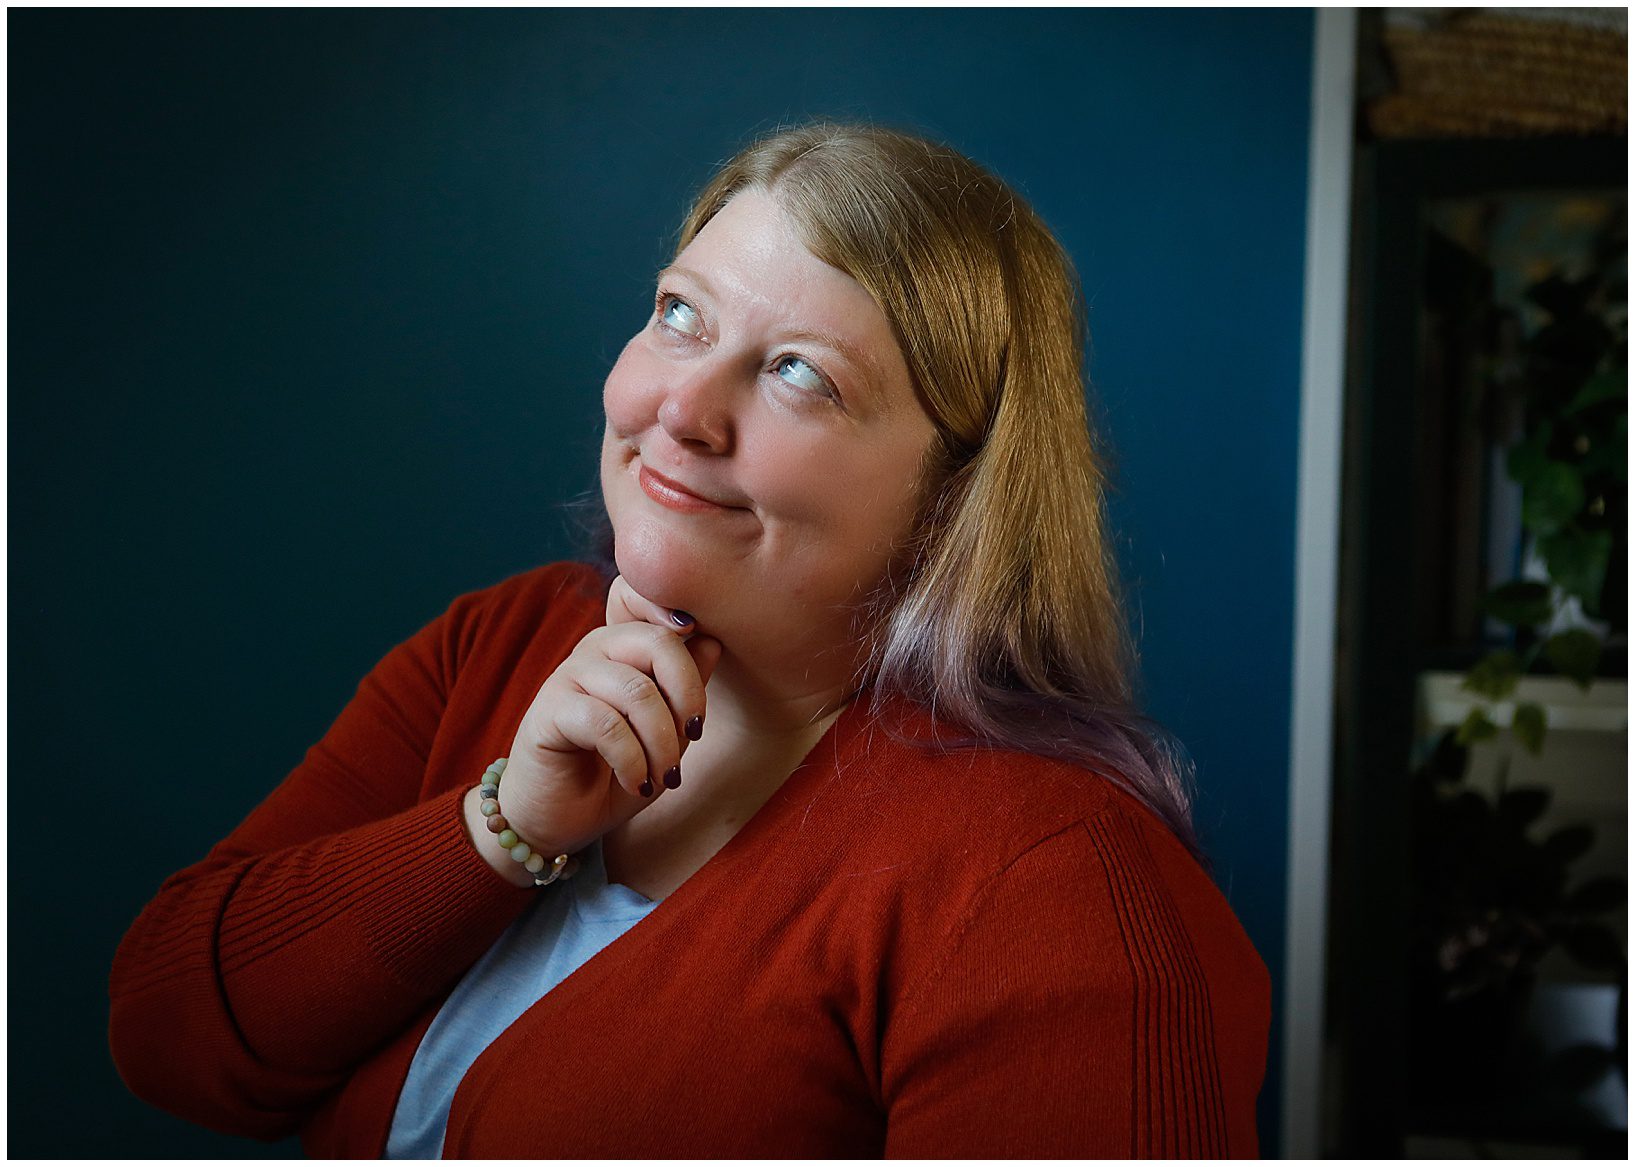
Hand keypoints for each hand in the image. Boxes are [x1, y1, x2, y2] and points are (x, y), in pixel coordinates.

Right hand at [479, 576, 721, 873]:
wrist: (559, 819)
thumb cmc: (615, 772)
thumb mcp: (664, 734)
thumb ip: (684, 690)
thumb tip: (713, 642)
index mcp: (625, 645)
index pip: (661, 617)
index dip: (686, 626)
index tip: (708, 660)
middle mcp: (595, 650)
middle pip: (658, 644)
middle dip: (689, 696)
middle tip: (695, 736)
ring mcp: (568, 676)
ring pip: (637, 692)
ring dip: (662, 743)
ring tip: (666, 778)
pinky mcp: (548, 711)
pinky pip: (606, 725)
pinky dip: (632, 760)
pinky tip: (637, 784)